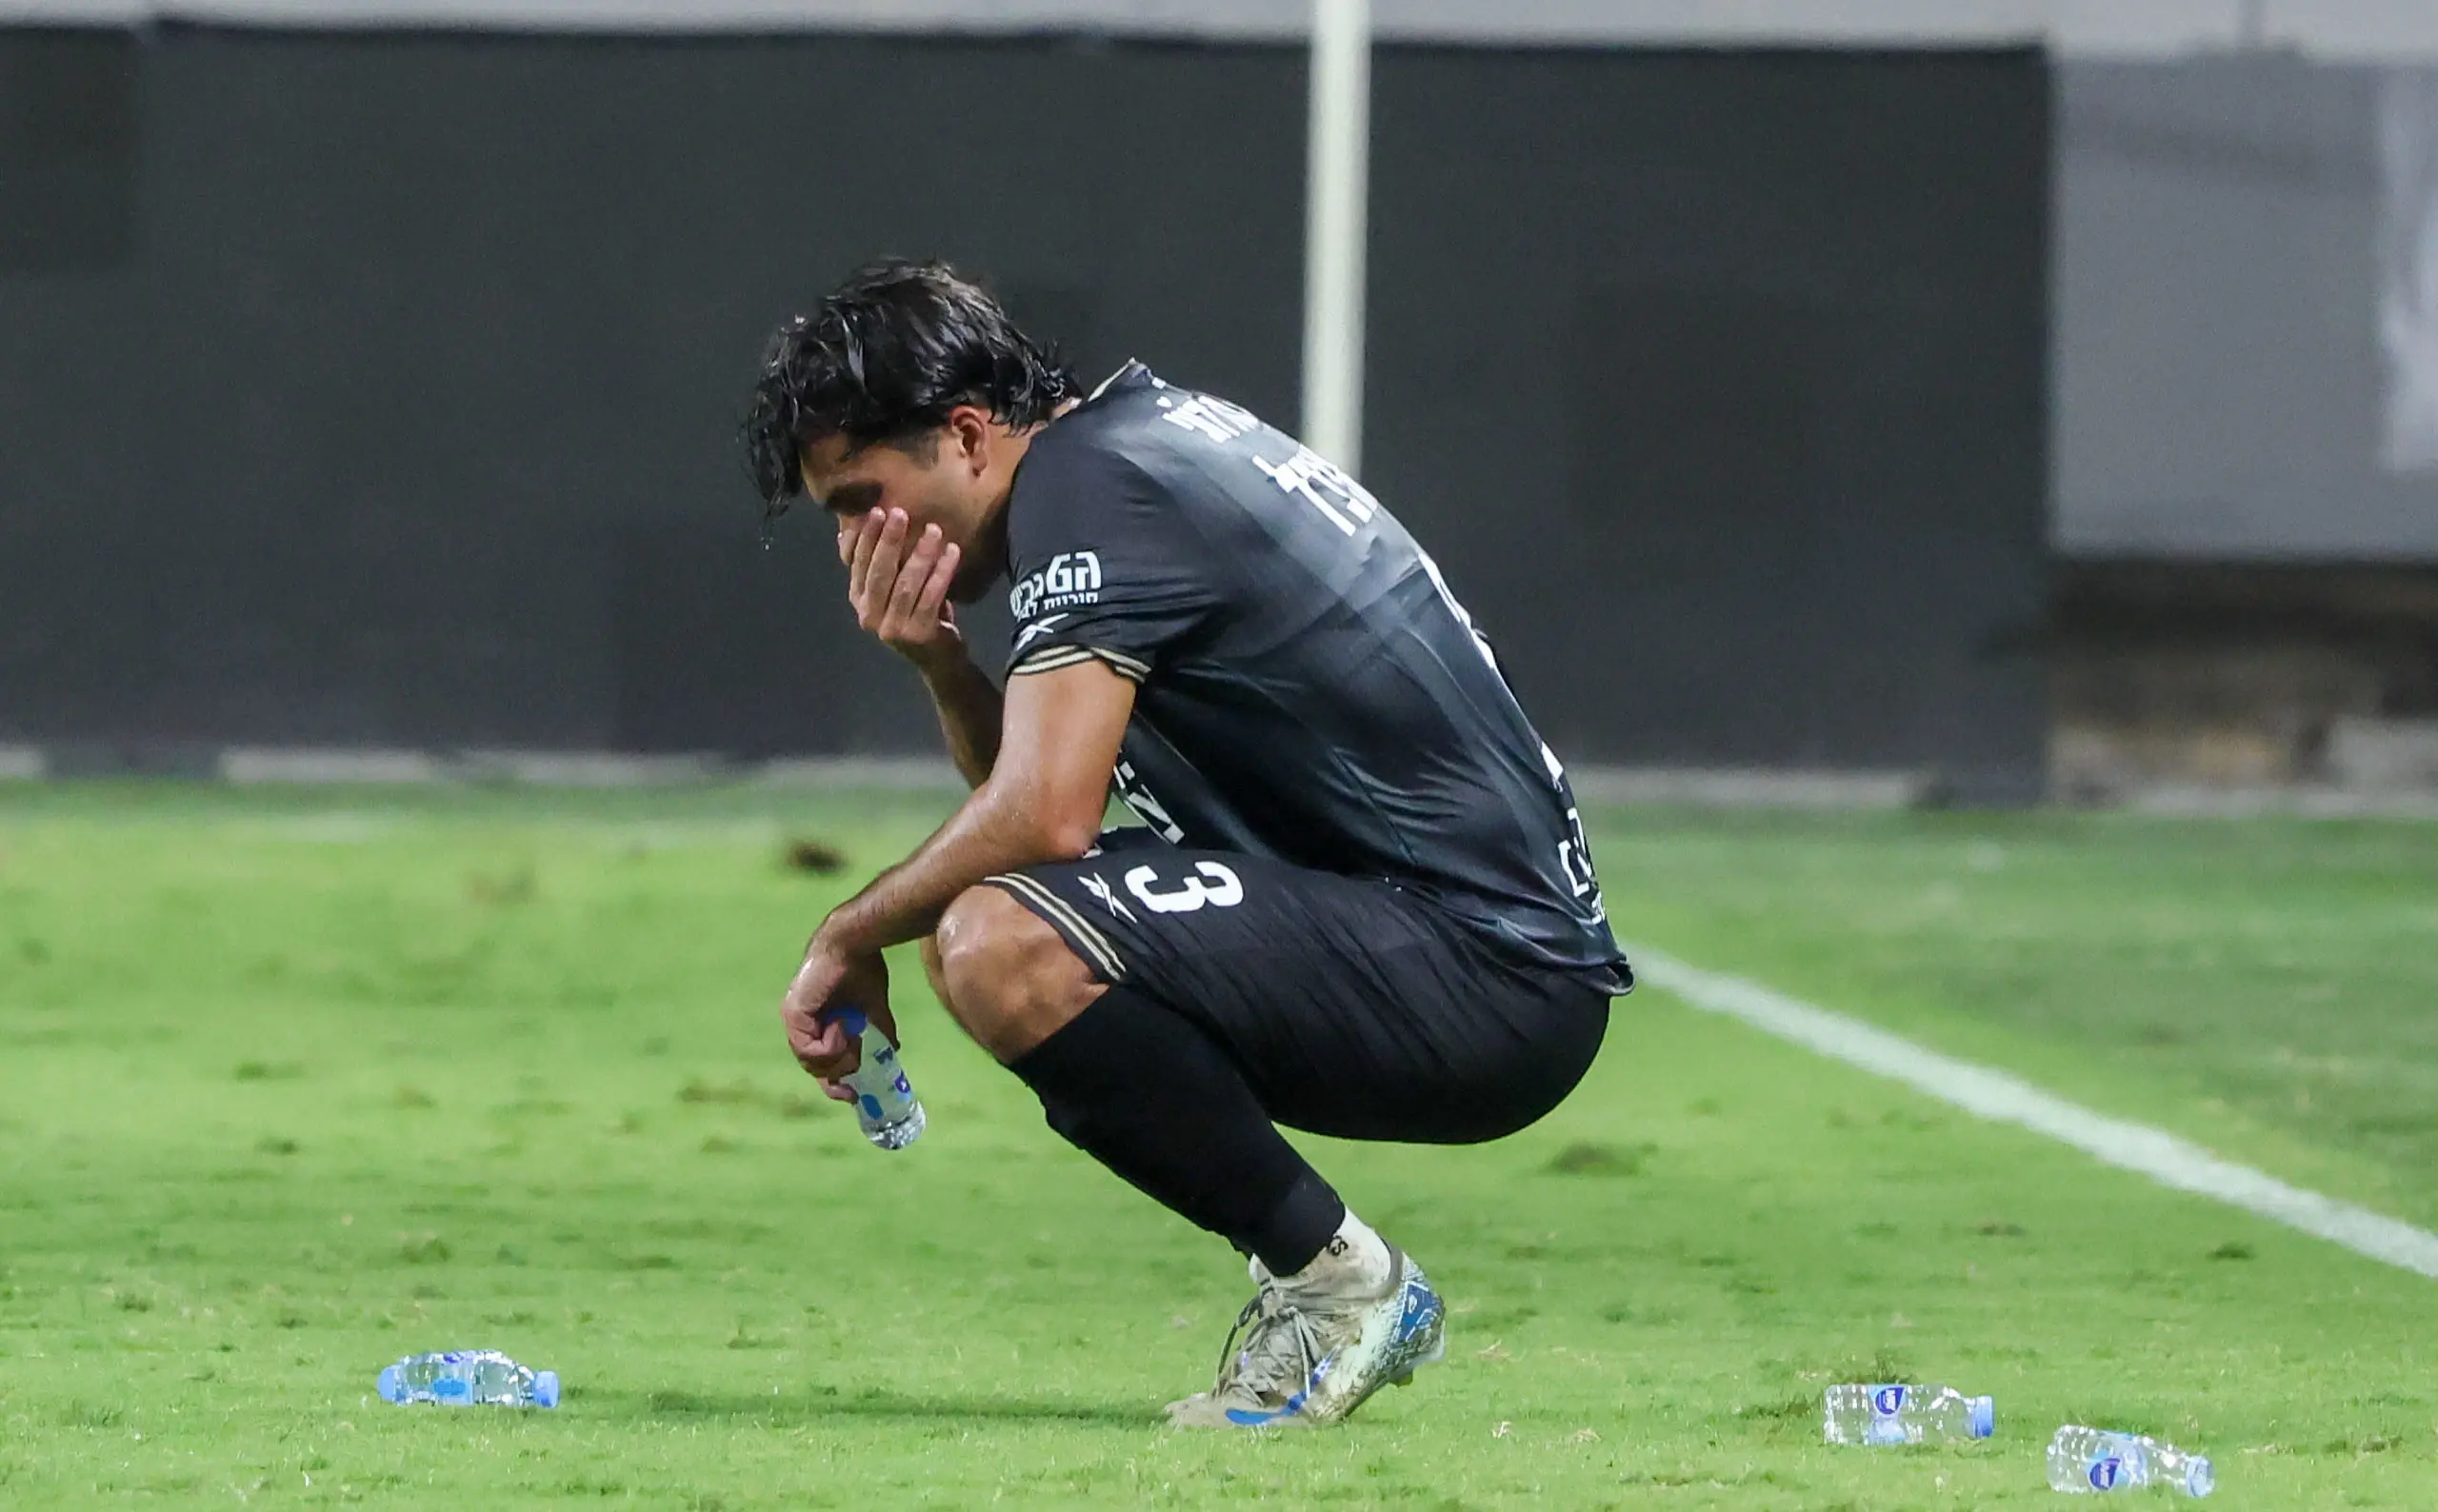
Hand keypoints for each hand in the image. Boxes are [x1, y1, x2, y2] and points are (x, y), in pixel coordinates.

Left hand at [780, 938, 896, 1103]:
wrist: (854, 944)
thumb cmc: (862, 967)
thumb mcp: (874, 1008)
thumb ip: (879, 1030)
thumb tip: (893, 1050)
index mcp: (815, 1023)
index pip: (818, 1064)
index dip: (834, 1082)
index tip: (853, 1094)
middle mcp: (800, 1024)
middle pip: (815, 1069)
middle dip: (841, 1070)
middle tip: (858, 1057)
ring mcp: (794, 1020)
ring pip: (812, 1063)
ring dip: (839, 1056)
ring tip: (853, 1034)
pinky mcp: (794, 1015)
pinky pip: (811, 1050)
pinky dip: (832, 1045)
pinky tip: (842, 1025)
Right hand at [842, 509, 964, 674]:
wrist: (938, 659)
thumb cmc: (914, 614)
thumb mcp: (890, 589)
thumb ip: (875, 562)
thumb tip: (846, 529)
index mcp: (859, 600)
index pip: (857, 564)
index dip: (866, 537)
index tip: (877, 511)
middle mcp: (869, 616)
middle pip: (878, 572)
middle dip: (889, 540)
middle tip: (901, 513)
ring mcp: (892, 628)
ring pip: (906, 584)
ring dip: (921, 554)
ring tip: (934, 530)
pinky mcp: (918, 634)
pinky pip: (931, 598)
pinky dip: (942, 573)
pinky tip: (952, 553)